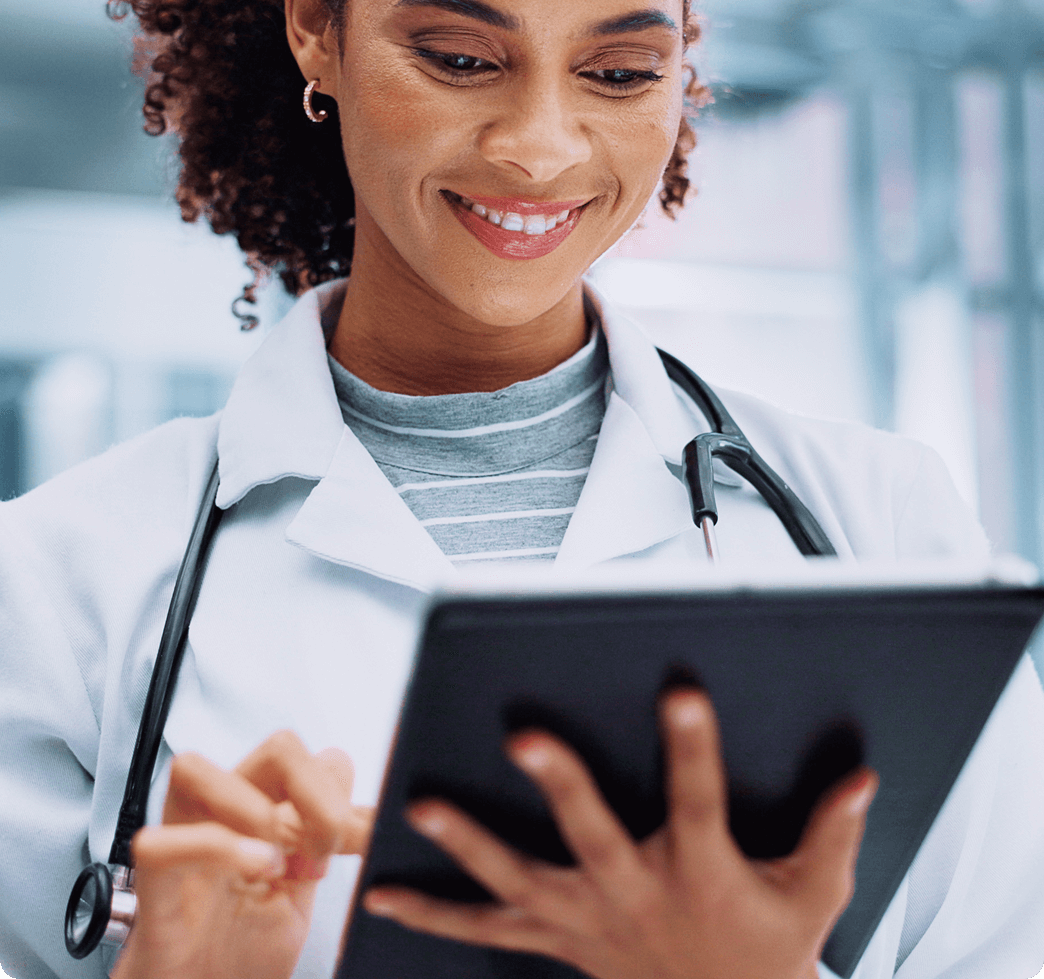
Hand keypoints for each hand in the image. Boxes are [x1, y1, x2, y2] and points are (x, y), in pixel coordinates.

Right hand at [112, 730, 373, 978]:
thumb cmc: (241, 955)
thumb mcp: (301, 892)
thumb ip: (329, 843)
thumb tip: (375, 809)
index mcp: (258, 809)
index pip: (310, 756)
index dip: (341, 793)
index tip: (355, 844)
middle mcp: (219, 814)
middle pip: (276, 748)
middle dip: (317, 793)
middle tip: (324, 853)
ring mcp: (181, 846)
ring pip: (195, 768)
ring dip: (256, 810)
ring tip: (279, 864)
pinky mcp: (154, 892)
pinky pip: (159, 843)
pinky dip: (217, 847)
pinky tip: (253, 873)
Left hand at [364, 690, 875, 978]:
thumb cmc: (769, 949)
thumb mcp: (815, 897)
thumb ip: (835, 834)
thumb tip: (862, 775)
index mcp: (699, 871)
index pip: (699, 799)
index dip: (694, 746)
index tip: (682, 690)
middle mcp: (633, 893)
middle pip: (591, 835)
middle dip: (559, 785)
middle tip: (524, 736)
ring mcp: (586, 921)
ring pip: (519, 880)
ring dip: (469, 842)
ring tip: (421, 802)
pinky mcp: (556, 938)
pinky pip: (486, 930)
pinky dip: (434, 912)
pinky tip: (384, 891)